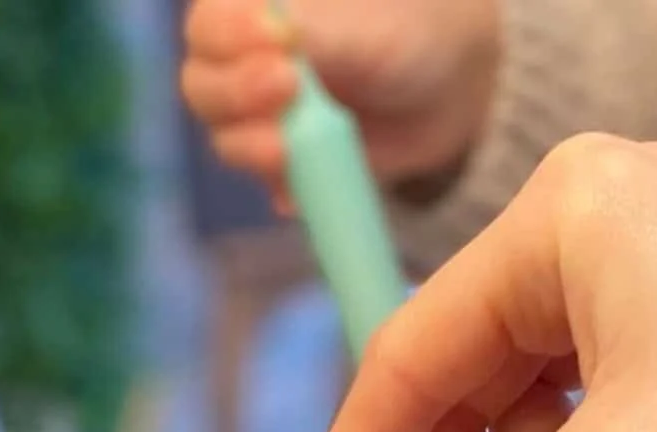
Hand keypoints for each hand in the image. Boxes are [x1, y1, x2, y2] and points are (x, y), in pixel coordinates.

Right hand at [179, 0, 497, 194]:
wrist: (453, 84)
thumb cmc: (406, 30)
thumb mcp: (362, 29)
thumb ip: (315, 34)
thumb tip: (274, 35)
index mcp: (250, 13)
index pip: (209, 22)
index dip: (230, 34)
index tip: (281, 42)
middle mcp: (242, 62)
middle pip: (203, 86)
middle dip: (236, 95)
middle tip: (287, 89)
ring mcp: (262, 119)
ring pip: (228, 140)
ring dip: (252, 147)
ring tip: (288, 147)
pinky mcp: (288, 166)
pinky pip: (271, 184)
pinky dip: (287, 187)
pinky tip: (304, 188)